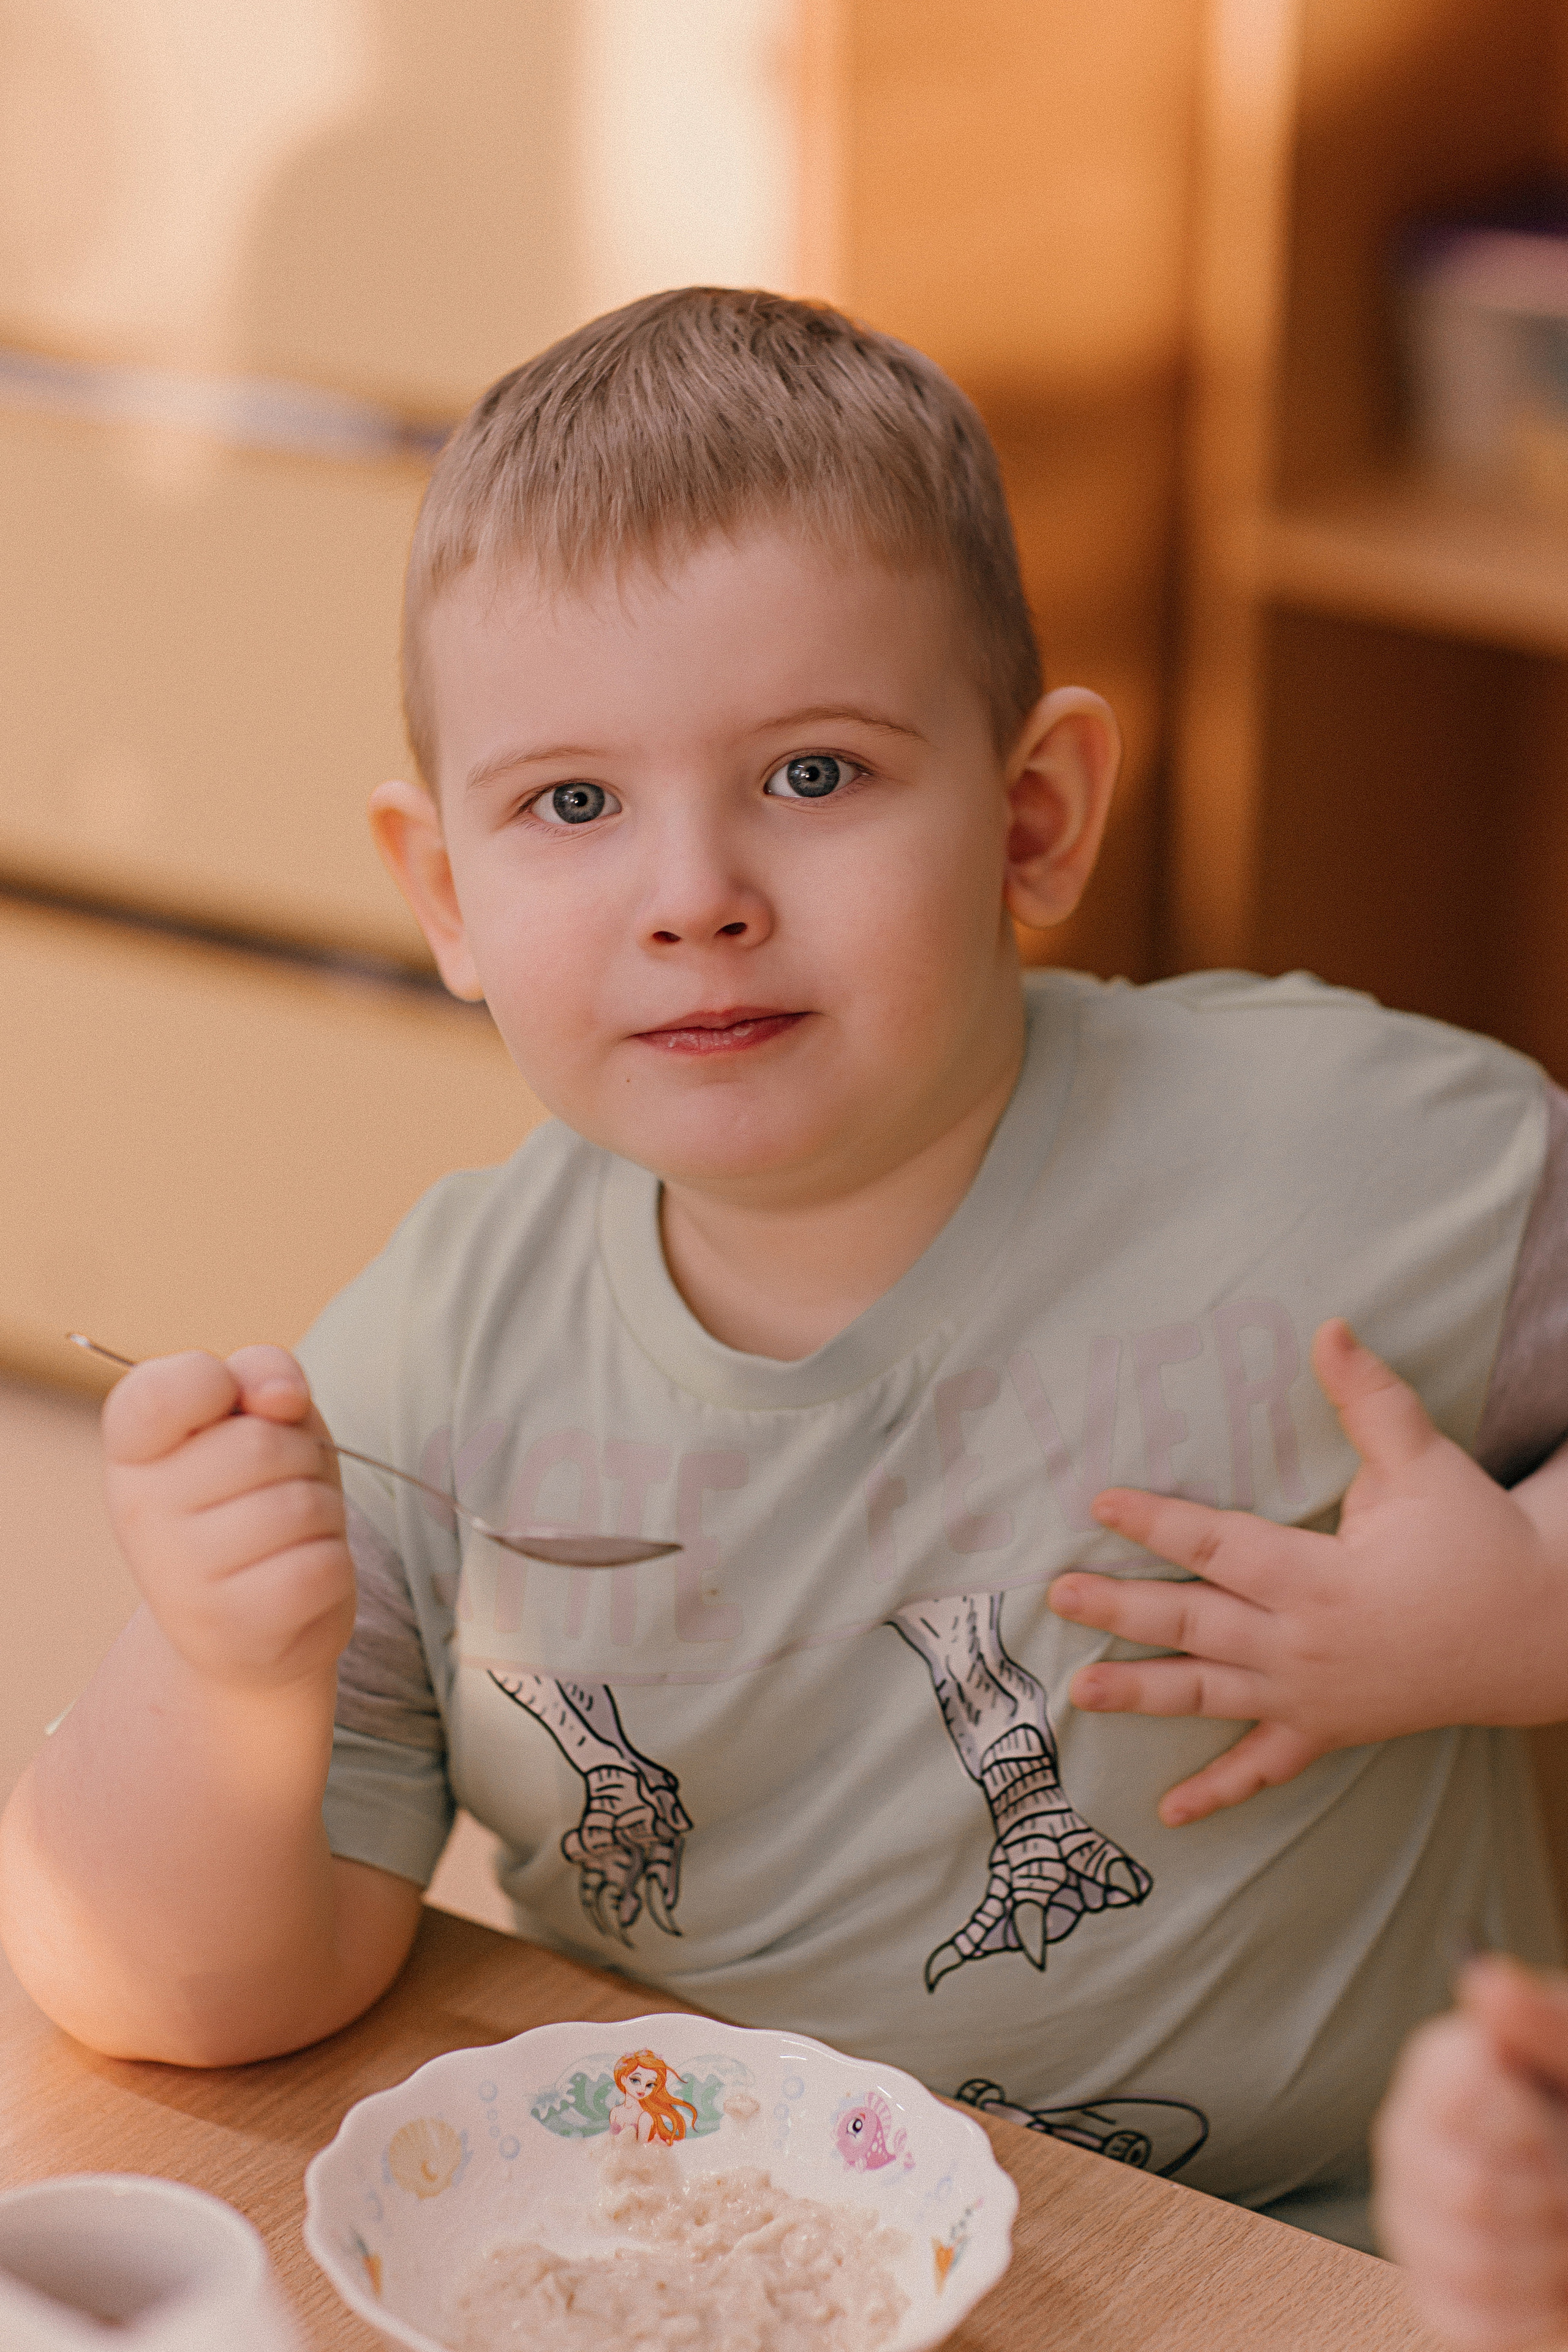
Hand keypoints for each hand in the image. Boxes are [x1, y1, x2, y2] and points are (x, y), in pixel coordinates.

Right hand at [103, 1347, 354, 1691]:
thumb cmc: (257, 1498)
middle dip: (301, 1458)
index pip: (156, 1394)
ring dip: (323, 1514)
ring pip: (301, 1507)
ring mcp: (178, 1577)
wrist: (248, 1623)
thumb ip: (260, 1373)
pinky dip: (334, 1565)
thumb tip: (280, 1396)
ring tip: (290, 1536)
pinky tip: (299, 1578)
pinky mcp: (230, 1628)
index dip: (214, 1382)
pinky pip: (322, 1566)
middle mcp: (139, 1512)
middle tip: (280, 1488)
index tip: (232, 1403)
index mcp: (133, 1450)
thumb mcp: (258, 1419)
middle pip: (262, 1445)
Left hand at [1048, 1319, 1567, 1824]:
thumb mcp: (1425, 1463)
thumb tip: (1330, 1326)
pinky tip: (1170, 1813)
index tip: (1101, 1501)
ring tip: (1079, 1693)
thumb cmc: (1476, 1540)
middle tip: (1058, 1594)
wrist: (1539, 1628)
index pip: (1218, 1545)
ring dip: (1144, 1693)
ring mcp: (1314, 1697)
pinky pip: (1266, 1767)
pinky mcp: (1331, 1729)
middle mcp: (1305, 1644)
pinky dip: (1220, 1792)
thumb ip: (1369, 1399)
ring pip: (1211, 1695)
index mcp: (1319, 1578)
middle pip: (1195, 1622)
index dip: (1157, 1521)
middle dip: (1122, 1607)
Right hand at [1374, 1955, 1567, 2348]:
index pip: (1447, 2099)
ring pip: (1470, 2262)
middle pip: (1466, 2191)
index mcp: (1442, 2077)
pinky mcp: (1433, 2292)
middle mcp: (1410, 2144)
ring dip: (1547, 2258)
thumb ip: (1539, 2023)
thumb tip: (1485, 1979)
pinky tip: (1548, 2280)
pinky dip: (1528, 2313)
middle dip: (1547, 2197)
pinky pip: (1466, 2320)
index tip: (1548, 2114)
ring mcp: (1414, 2223)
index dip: (1518, 2121)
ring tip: (1564, 2232)